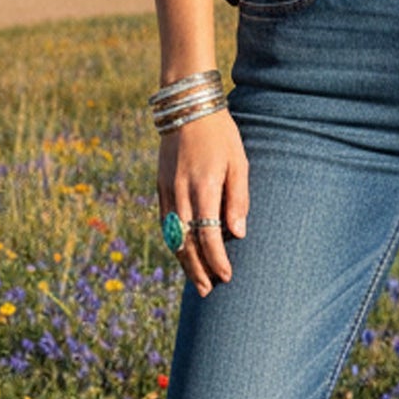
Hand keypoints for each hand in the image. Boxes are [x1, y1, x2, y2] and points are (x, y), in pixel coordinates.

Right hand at [157, 109, 248, 297]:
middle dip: (198, 269)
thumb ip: (238, 199)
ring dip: (183, 261)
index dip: (217, 259)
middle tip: (209, 291)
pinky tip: (182, 254)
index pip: (208, 235)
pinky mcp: (160, 186)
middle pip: (187, 242)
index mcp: (203, 187)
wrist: (186, 107)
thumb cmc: (220, 135)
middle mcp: (181, 193)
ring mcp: (167, 190)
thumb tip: (237, 235)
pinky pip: (165, 222)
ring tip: (196, 281)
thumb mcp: (239, 163)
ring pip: (173, 236)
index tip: (227, 275)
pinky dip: (173, 242)